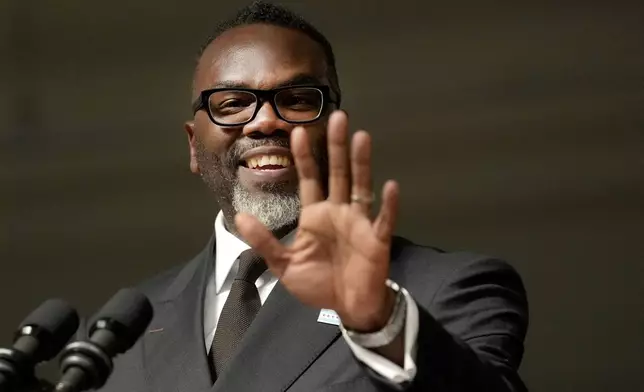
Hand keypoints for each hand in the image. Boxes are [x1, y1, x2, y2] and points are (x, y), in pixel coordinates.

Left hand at [235, 110, 399, 331]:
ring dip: (361, 163)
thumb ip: (264, 241)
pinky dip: (388, 204)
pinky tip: (390, 185)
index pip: (309, 178)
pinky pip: (383, 219)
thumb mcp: (284, 264)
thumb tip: (239, 215)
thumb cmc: (318, 283)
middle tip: (338, 117)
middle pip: (337, 173)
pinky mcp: (377, 238)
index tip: (297, 132)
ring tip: (361, 137)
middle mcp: (338, 211)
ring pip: (360, 187)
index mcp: (315, 215)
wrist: (348, 307)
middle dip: (336, 147)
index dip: (304, 156)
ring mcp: (359, 222)